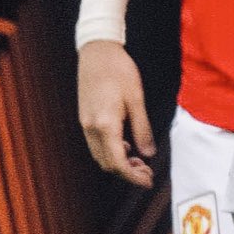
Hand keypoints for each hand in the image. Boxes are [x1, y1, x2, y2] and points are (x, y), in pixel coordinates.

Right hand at [78, 42, 156, 186]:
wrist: (97, 52)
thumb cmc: (119, 71)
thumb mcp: (137, 100)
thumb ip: (142, 129)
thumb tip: (149, 154)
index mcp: (104, 125)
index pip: (117, 163)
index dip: (133, 176)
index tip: (148, 181)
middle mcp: (90, 127)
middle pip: (106, 163)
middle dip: (127, 172)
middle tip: (148, 172)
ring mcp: (84, 123)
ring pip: (100, 155)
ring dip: (119, 163)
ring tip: (140, 161)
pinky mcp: (84, 117)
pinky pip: (96, 143)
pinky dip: (111, 150)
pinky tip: (127, 146)